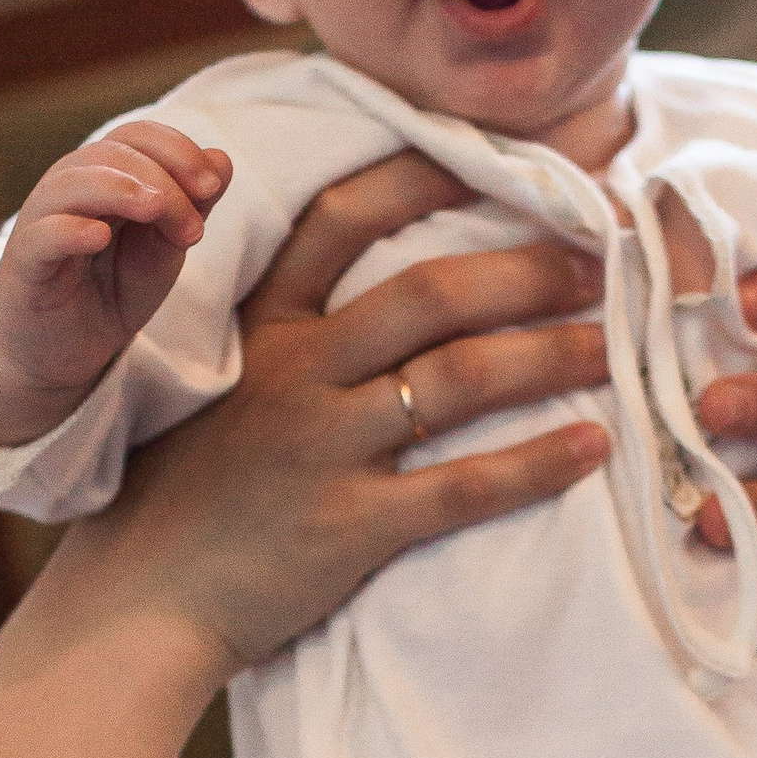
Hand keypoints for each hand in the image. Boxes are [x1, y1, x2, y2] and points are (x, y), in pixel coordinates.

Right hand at [0, 121, 232, 472]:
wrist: (65, 352)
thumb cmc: (111, 290)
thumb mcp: (164, 249)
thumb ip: (191, 207)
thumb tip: (222, 159)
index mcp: (106, 177)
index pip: (138, 137)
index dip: (178, 150)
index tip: (214, 187)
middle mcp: (70, 187)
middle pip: (111, 154)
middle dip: (163, 181)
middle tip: (194, 228)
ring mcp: (43, 222)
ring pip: (72, 183)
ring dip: (121, 190)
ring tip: (156, 210)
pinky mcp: (25, 263)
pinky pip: (42, 235)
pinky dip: (70, 229)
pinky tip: (99, 237)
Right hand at [50, 150, 612, 679]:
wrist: (139, 601)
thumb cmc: (183, 492)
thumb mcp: (218, 387)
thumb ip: (288, 337)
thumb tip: (385, 297)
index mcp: (262, 328)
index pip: (344, 218)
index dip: (428, 174)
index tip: (506, 157)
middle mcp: (294, 374)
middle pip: (431, 293)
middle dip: (528, 269)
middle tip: (601, 262)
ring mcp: (322, 449)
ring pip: (462, 379)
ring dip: (554, 354)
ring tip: (617, 344)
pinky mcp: (351, 527)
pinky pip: (464, 487)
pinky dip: (537, 464)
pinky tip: (593, 446)